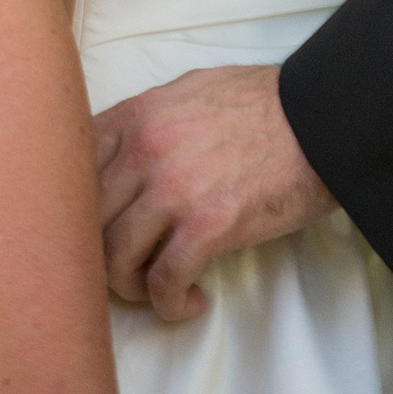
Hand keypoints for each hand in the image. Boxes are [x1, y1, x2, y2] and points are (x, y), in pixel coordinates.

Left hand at [94, 65, 335, 322]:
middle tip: (127, 267)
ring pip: (114, 259)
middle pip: (86, 221)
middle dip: (99, 254)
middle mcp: (145, 149)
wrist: (319, 120)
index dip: (77, 208)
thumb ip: (149, 119)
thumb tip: (120, 153)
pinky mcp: (207, 226)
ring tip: (156, 289)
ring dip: (130, 286)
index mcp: (139, 114)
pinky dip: (169, 304)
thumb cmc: (262, 103)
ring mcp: (173, 189)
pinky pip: (162, 282)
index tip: (96, 228)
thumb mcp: (191, 89)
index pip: (73, 169)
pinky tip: (189, 300)